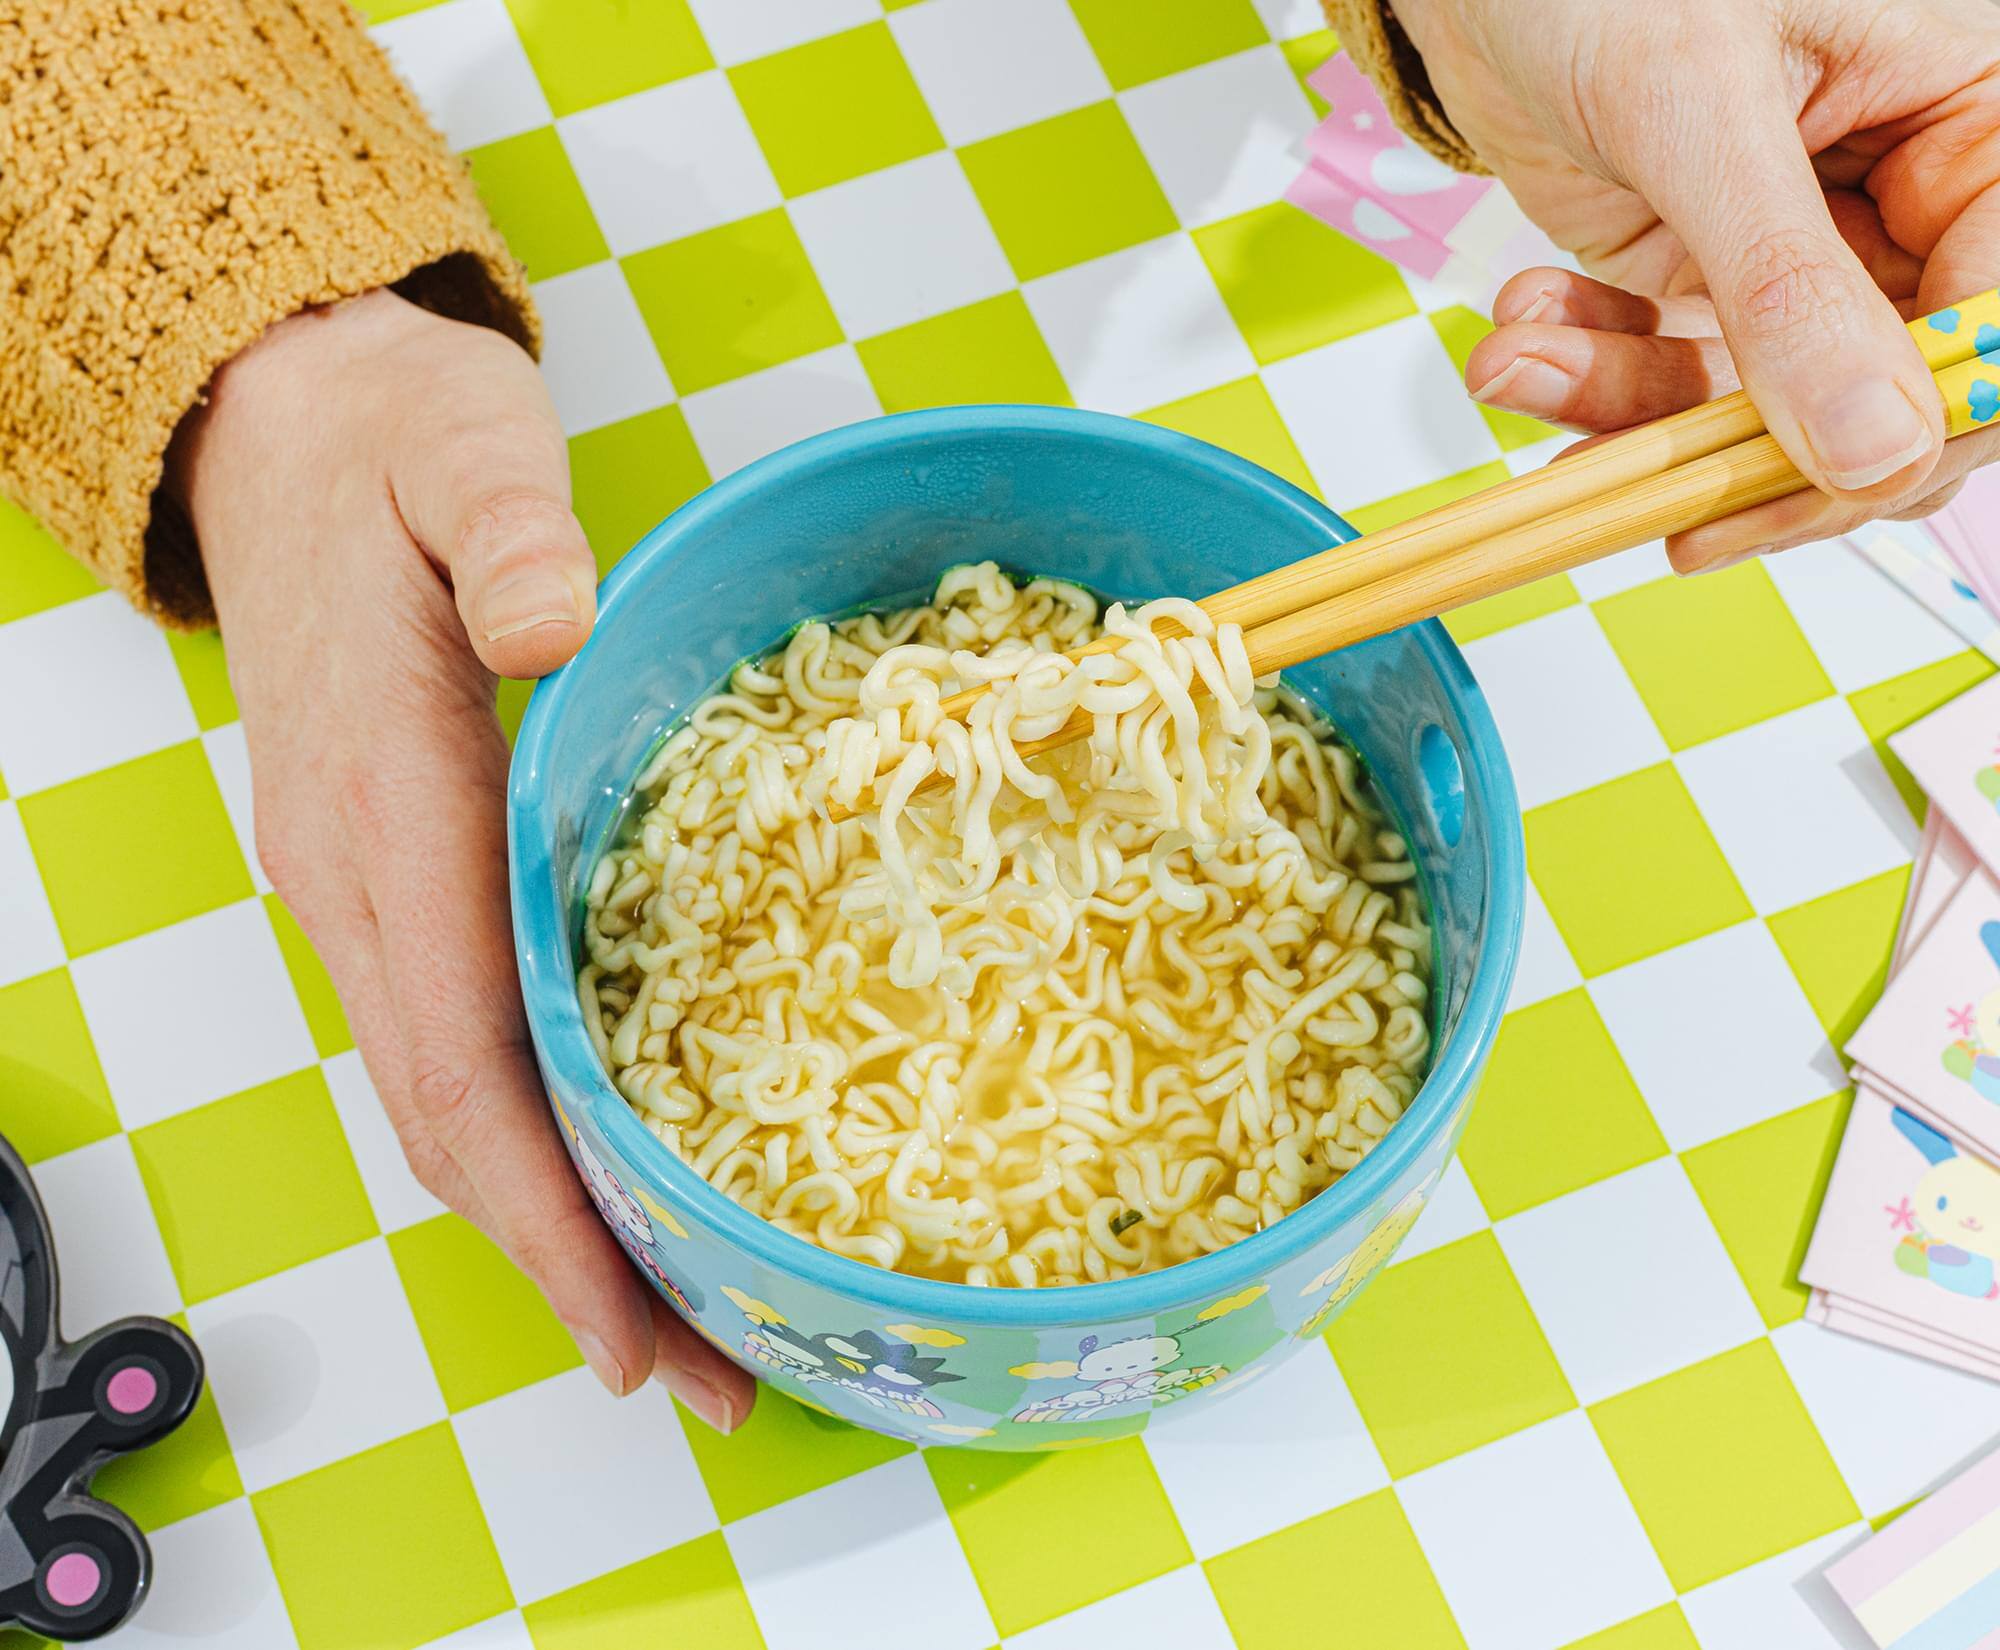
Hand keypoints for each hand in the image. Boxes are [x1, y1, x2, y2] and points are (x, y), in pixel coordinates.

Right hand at [173, 289, 749, 1431]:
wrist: (282, 428)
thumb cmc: (392, 441)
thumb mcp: (462, 448)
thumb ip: (509, 536)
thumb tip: (556, 624)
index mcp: (383, 796)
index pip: (461, 1053)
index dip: (549, 1208)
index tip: (639, 1326)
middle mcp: (353, 875)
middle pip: (454, 1122)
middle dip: (570, 1266)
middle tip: (703, 1376)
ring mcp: (357, 885)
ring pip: (444, 1101)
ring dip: (547, 1223)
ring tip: (669, 1320)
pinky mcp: (385, 875)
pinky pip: (447, 1044)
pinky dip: (522, 1139)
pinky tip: (600, 1175)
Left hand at [1393, 0, 1999, 568]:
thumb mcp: (1699, 109)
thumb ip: (1787, 284)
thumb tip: (1878, 453)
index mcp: (1968, 114)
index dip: (1936, 412)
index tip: (1835, 478)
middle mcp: (1899, 197)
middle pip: (1889, 394)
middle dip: (1759, 450)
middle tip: (1668, 501)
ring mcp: (1794, 251)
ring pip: (1755, 404)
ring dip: (1630, 409)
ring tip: (1516, 365)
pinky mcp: (1694, 280)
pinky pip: (1664, 377)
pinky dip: (1587, 375)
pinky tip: (1521, 336)